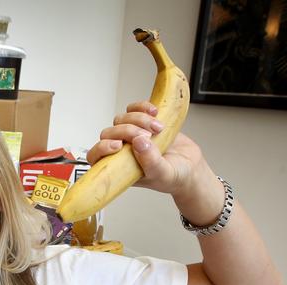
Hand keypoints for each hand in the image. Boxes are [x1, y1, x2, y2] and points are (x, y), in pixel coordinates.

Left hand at [86, 101, 205, 196]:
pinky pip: (134, 108)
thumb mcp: (163, 174)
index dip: (101, 148)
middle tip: (148, 136)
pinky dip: (143, 106)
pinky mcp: (143, 122)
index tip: (118, 146)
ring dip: (138, 119)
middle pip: (109, 133)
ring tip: (158, 128)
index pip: (95, 156)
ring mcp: (131, 135)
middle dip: (127, 131)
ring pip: (121, 119)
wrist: (191, 166)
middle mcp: (122, 150)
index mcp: (118, 167)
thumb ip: (150, 162)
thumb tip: (138, 142)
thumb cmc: (173, 177)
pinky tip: (155, 112)